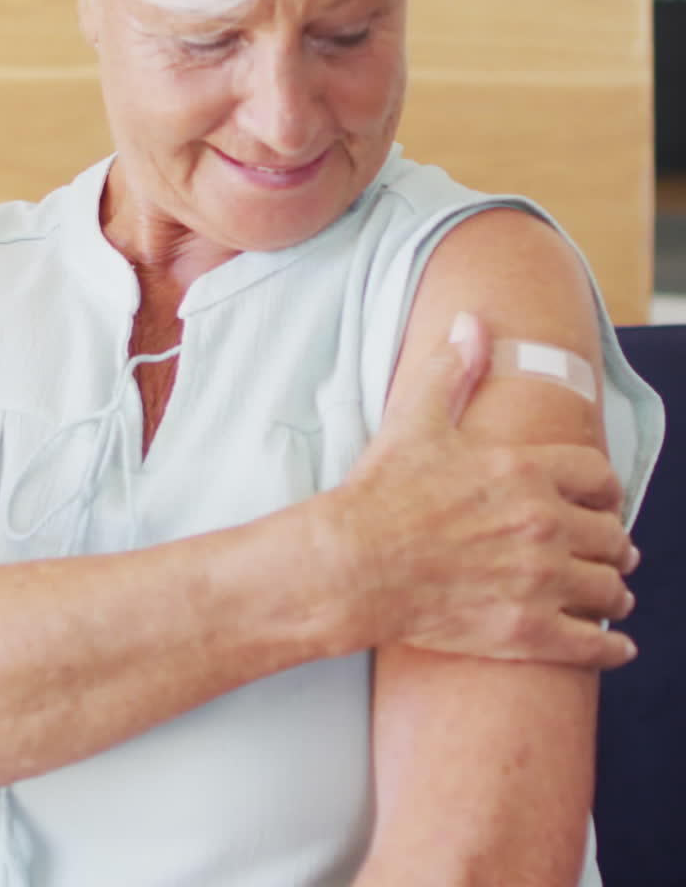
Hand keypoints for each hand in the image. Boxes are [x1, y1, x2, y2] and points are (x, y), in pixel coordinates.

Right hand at [338, 316, 637, 668]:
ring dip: (615, 588)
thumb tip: (472, 322)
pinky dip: (611, 648)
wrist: (353, 564)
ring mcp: (539, 581)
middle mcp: (543, 524)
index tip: (604, 500)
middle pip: (611, 535)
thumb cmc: (383, 492)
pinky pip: (591, 643)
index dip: (607, 489)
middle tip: (611, 549)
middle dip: (612, 542)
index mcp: (526, 470)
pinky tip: (616, 647)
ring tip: (612, 592)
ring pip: (608, 587)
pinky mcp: (526, 632)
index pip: (599, 478)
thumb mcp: (418, 418)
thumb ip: (454, 369)